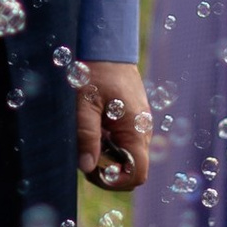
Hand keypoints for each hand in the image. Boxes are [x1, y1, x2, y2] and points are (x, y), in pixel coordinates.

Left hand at [78, 59, 151, 190]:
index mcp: (136, 129)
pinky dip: (108, 144)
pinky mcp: (132, 119)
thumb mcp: (84, 103)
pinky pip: (124, 141)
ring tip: (86, 141)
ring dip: (107, 157)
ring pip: (127, 156)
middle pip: (132, 168)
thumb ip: (87, 135)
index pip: (138, 173)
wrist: (107, 45)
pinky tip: (93, 129)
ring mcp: (138, 125)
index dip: (116, 181)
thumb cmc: (95, 70)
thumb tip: (87, 166)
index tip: (93, 172)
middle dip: (108, 171)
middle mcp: (142, 130)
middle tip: (83, 157)